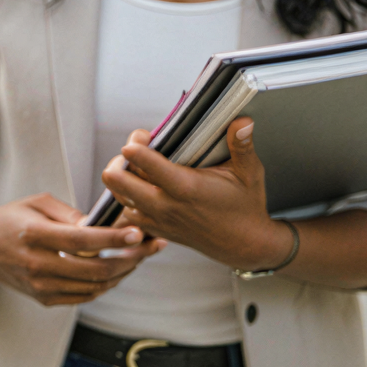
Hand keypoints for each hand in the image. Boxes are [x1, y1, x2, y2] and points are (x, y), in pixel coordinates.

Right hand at [0, 195, 163, 306]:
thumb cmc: (11, 219)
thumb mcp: (36, 203)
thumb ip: (69, 215)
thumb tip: (102, 226)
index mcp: (33, 235)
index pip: (81, 240)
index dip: (113, 237)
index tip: (138, 232)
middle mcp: (36, 264)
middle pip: (95, 268)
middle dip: (130, 258)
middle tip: (150, 246)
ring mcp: (40, 286)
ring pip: (95, 286)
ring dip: (122, 273)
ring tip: (137, 257)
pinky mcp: (44, 299)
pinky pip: (85, 296)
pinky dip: (105, 284)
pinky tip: (115, 270)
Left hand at [101, 122, 295, 270]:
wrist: (245, 246)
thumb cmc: (246, 206)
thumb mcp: (249, 173)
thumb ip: (242, 146)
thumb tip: (243, 120)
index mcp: (186, 187)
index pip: (146, 163)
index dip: (135, 145)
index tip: (142, 135)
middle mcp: (166, 205)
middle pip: (118, 180)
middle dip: (119, 160)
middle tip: (134, 150)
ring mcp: (158, 220)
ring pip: (118, 196)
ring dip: (121, 178)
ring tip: (135, 166)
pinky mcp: (156, 230)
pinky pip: (127, 213)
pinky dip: (126, 198)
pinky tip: (140, 186)